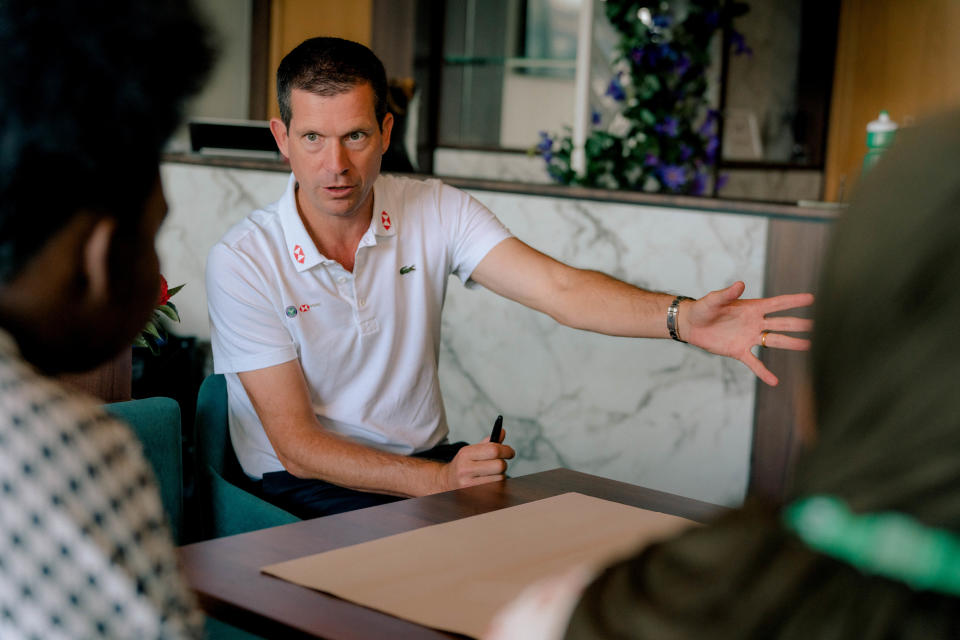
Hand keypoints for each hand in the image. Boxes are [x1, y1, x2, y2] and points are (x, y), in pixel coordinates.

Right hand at [435, 430, 515, 492]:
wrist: (447, 481)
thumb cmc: (465, 464)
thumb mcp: (472, 451)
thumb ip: (488, 443)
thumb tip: (502, 431)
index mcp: (466, 453)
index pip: (493, 450)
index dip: (506, 450)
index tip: (510, 452)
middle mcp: (465, 469)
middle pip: (499, 465)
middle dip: (504, 463)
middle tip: (501, 463)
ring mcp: (468, 484)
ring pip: (500, 478)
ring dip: (500, 475)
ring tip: (492, 474)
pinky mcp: (473, 495)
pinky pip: (496, 489)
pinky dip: (497, 485)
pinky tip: (490, 482)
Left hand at [682, 282, 813, 385]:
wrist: (691, 325)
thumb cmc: (703, 308)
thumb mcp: (714, 300)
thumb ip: (727, 294)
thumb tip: (740, 284)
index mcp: (751, 308)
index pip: (777, 304)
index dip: (793, 301)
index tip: (811, 298)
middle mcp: (754, 322)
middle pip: (780, 323)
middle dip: (798, 324)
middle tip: (816, 325)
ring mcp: (749, 337)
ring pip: (774, 341)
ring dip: (790, 343)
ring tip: (808, 346)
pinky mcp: (739, 351)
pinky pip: (754, 362)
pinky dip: (763, 372)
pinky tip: (774, 381)